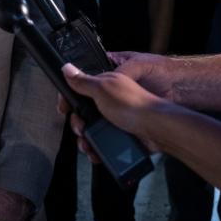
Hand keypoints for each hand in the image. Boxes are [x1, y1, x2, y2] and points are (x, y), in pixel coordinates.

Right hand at [58, 51, 175, 161]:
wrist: (156, 129)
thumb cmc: (134, 104)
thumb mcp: (103, 88)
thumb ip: (83, 81)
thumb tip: (67, 68)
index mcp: (106, 84)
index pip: (80, 87)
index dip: (69, 98)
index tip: (64, 108)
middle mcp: (110, 100)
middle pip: (83, 111)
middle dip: (77, 123)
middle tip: (80, 128)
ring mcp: (116, 118)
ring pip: (92, 129)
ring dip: (85, 139)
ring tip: (87, 145)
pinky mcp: (121, 133)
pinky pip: (103, 142)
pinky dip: (97, 148)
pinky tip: (96, 152)